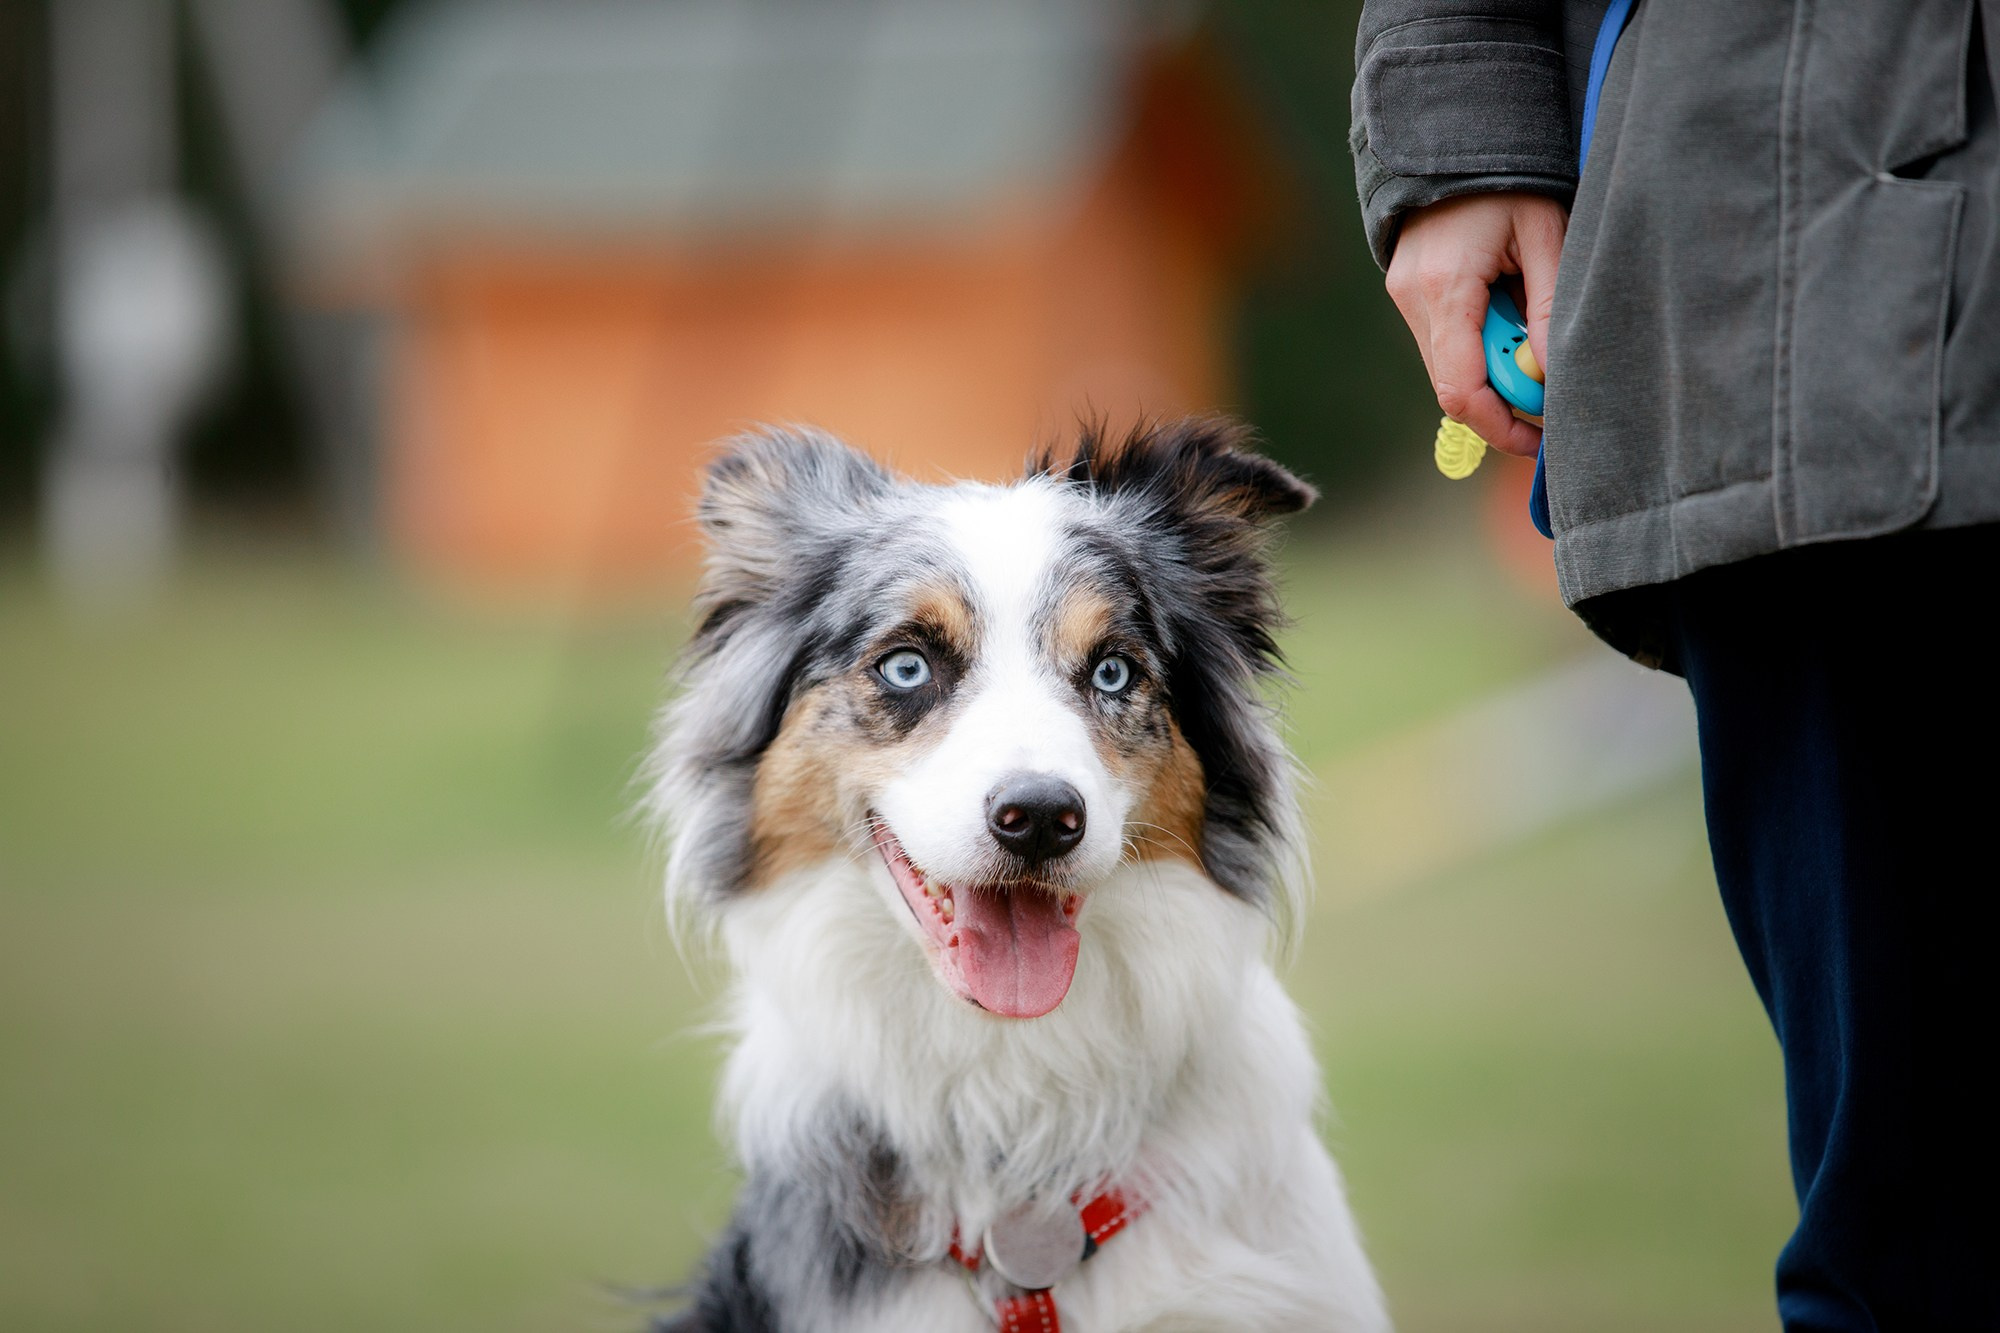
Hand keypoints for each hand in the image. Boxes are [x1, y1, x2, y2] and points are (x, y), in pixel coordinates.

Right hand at [1384, 193, 1566, 457]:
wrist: (1455, 130)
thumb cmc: (1510, 177)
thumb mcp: (1546, 234)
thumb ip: (1550, 308)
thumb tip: (1553, 379)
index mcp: (1445, 288)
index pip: (1461, 390)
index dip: (1502, 426)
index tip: (1542, 440)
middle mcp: (1412, 300)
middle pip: (1454, 387)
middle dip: (1506, 398)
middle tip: (1552, 381)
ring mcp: (1404, 297)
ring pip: (1449, 368)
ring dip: (1495, 368)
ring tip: (1532, 327)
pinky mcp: (1409, 294)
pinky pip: (1445, 344)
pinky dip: (1480, 347)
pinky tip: (1508, 313)